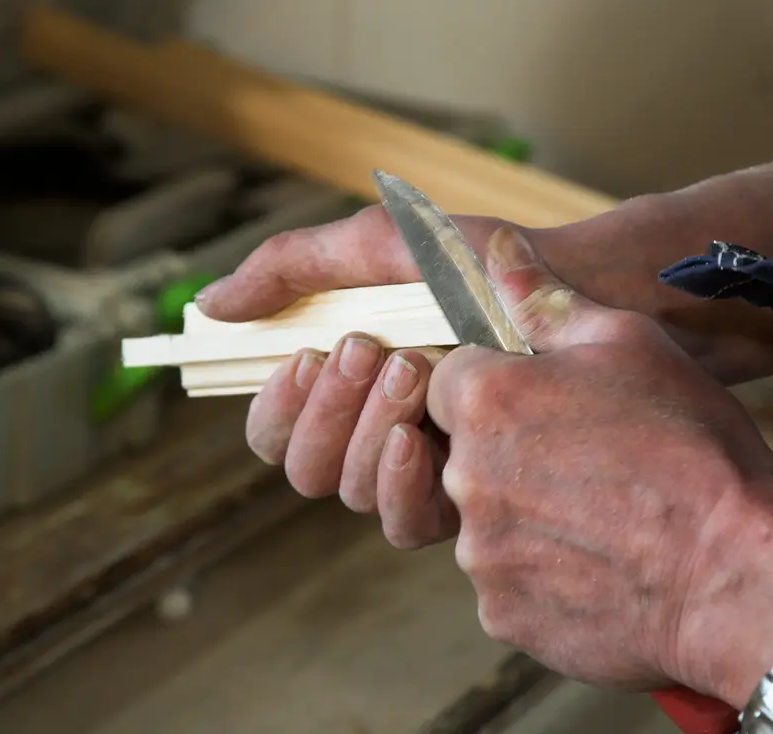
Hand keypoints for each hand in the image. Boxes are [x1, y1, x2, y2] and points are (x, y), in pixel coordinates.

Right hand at [193, 204, 518, 546]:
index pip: (273, 429)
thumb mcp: (377, 248)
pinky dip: (398, 484)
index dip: (275, 406)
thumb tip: (209, 308)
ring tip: (413, 366)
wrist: (564, 287)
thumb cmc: (471, 265)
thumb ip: (291, 268)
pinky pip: (403, 523)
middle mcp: (372, 433)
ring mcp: (418, 467)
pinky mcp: (463, 495)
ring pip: (347, 491)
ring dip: (366, 430)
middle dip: (326, 411)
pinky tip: (419, 438)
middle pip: (303, 468)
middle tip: (368, 349)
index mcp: (344, 385)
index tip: (307, 355)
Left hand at [425, 226, 772, 703]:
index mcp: (487, 402)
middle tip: (592, 462)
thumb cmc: (695, 447)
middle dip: (512, 454)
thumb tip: (494, 254)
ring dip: (530, 517)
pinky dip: (546, 574)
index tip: (551, 404)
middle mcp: (466, 481)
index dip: (502, 388)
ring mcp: (482, 556)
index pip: (451, 382)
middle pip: (465, 454)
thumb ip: (545, 300)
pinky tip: (605, 563)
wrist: (743, 576)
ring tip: (607, 517)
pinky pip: (511, 582)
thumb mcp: (631, 343)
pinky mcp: (505, 615)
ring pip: (489, 522)